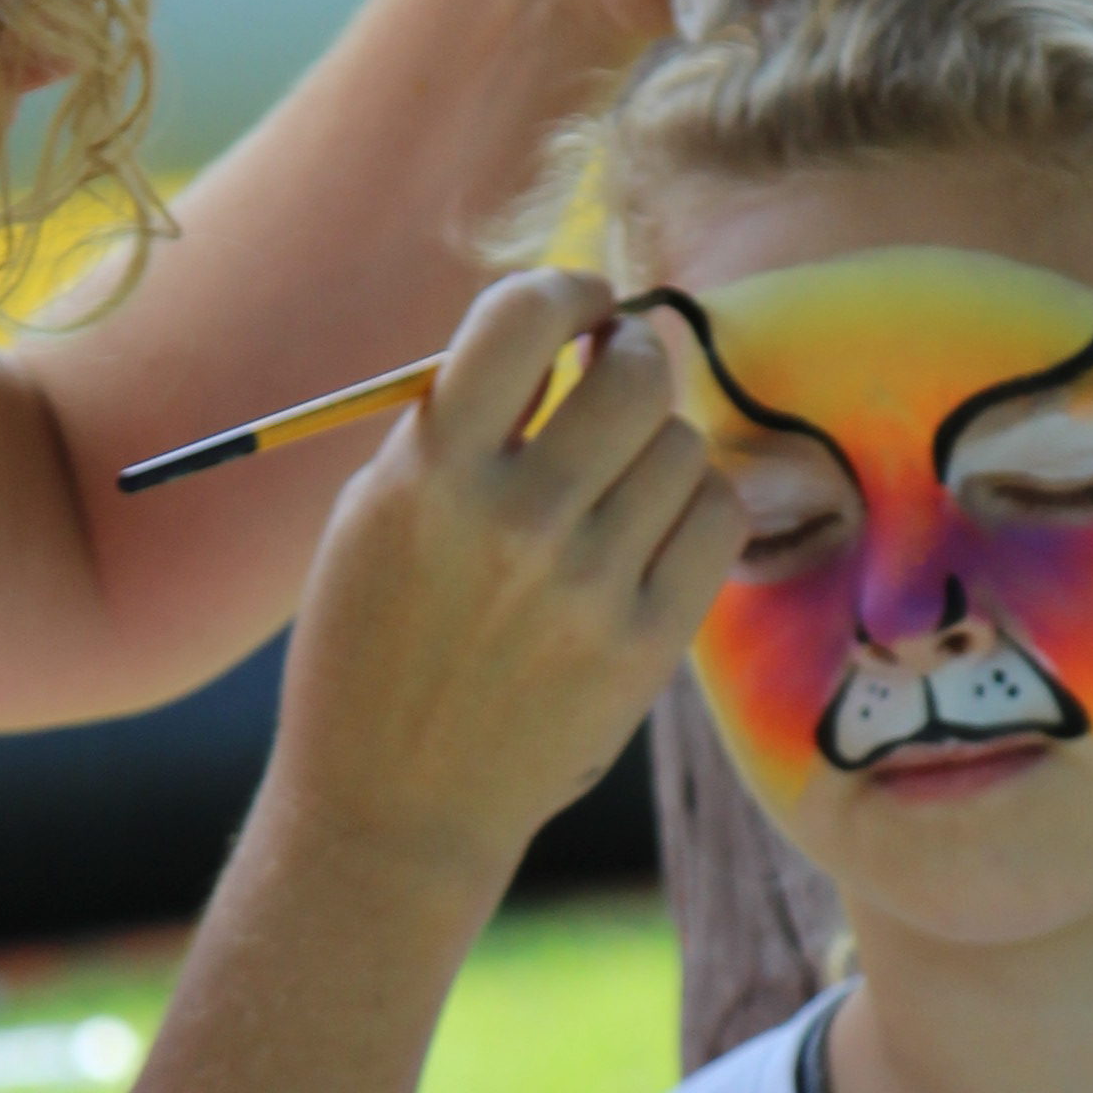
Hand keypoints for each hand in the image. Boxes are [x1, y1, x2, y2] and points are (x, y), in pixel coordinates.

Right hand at [264, 270, 740, 901]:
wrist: (395, 805)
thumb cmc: (374, 644)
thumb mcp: (374, 515)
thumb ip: (454, 421)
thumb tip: (559, 330)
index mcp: (430, 475)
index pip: (523, 316)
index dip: (567, 287)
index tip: (580, 303)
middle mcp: (517, 522)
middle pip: (634, 371)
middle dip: (629, 352)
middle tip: (614, 370)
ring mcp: (590, 586)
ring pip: (682, 443)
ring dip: (656, 440)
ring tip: (616, 476)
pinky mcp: (645, 644)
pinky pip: (717, 518)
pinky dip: (696, 503)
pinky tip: (653, 524)